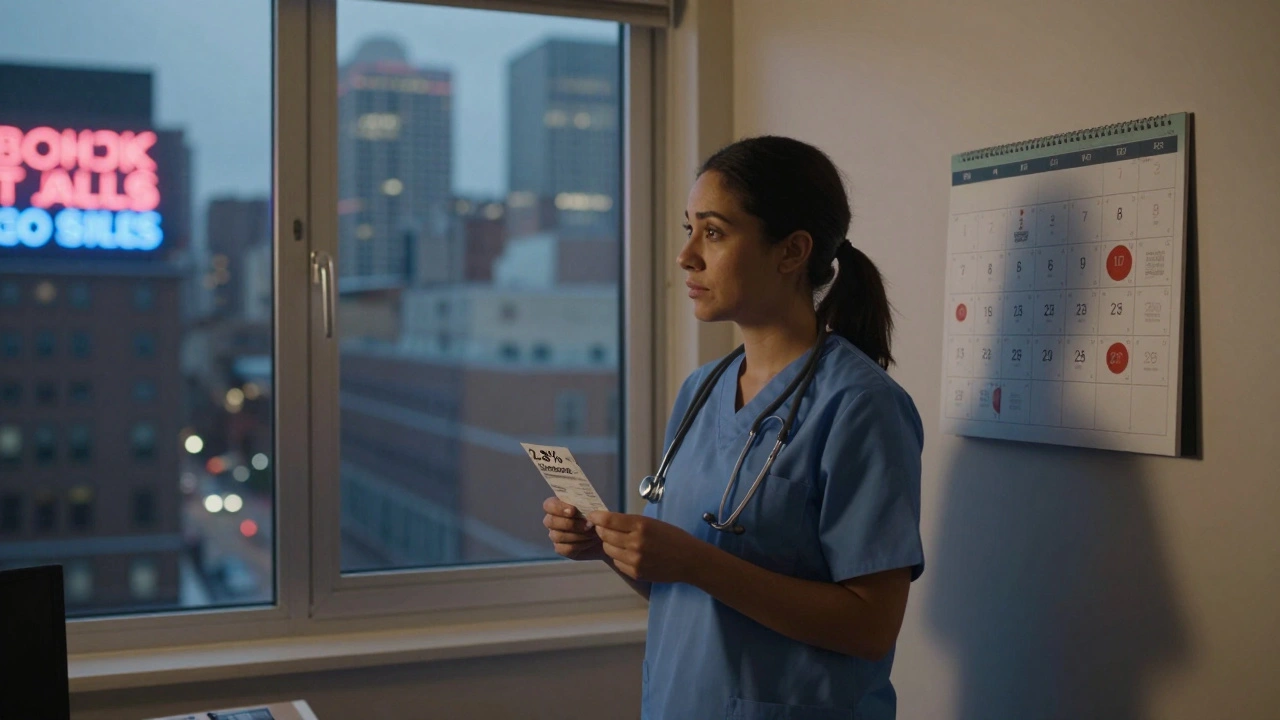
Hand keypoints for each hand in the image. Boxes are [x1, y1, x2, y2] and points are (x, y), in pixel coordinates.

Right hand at [543, 497, 604, 560]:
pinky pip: (564, 548)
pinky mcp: (561, 549)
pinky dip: (579, 545)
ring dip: (577, 535)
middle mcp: (553, 520)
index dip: (558, 508)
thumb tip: (587, 510)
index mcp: (558, 506)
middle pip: (550, 521)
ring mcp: (555, 535)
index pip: (549, 505)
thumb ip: (587, 506)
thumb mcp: (594, 508)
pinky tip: (589, 542)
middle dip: (570, 523)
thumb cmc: (596, 517)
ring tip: (593, 533)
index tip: (573, 510)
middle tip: (588, 525)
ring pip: (557, 536)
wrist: (604, 534)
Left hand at [587, 511, 703, 583]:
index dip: (597, 517)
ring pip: (608, 550)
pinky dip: (619, 557)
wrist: (690, 560)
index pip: (609, 520)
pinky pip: (617, 562)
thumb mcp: (652, 523)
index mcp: (641, 525)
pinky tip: (628, 553)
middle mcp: (635, 542)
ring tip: (619, 541)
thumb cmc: (673, 537)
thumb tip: (607, 521)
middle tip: (604, 528)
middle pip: (605, 535)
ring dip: (610, 544)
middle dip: (602, 530)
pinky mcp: (636, 572)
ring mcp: (635, 559)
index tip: (592, 516)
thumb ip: (630, 522)